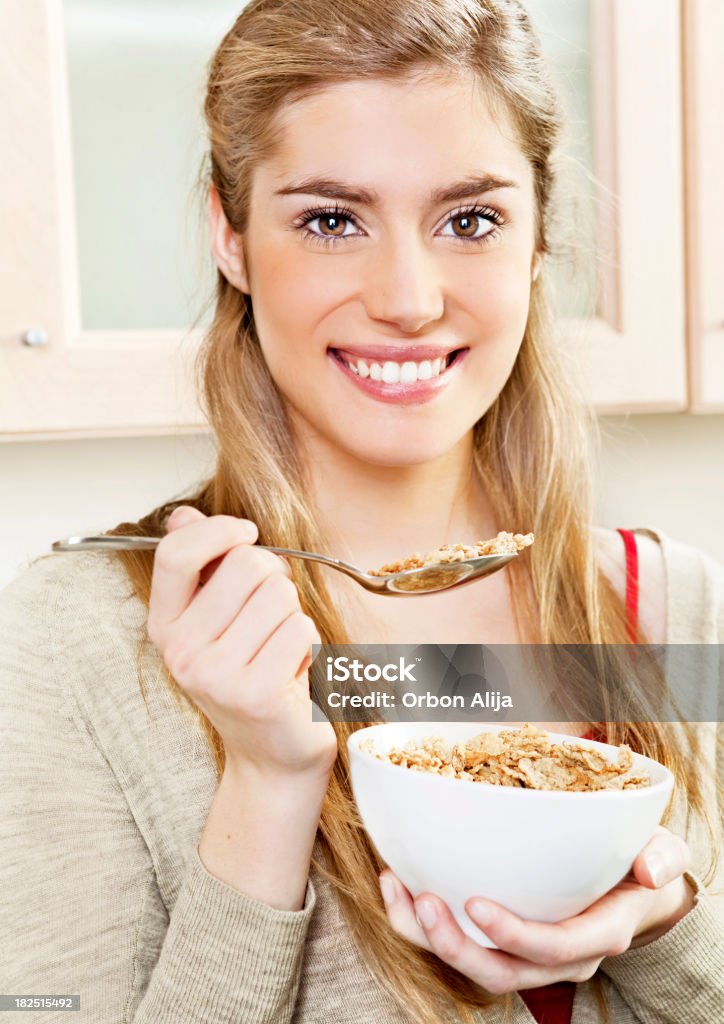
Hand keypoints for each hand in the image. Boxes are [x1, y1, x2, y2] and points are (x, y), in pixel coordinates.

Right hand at [147, 505, 336, 778]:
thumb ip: (202, 566)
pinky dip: (310, 645)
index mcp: (165, 626)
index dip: (218, 530)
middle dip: (274, 580)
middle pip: (247, 565)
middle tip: (270, 619)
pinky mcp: (256, 692)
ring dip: (293, 616)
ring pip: (280, 595)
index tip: (246, 534)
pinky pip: (301, 629)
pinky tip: (294, 672)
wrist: (272, 754)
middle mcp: (182, 651)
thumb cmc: (250, 676)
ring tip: (280, 650)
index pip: (177, 553)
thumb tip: (184, 516)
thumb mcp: (215, 621)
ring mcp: (216, 674)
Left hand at [379, 826, 693, 993]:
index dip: (513, 934)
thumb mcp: (662, 852)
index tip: (475, 903)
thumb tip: (647, 871)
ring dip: (429, 936)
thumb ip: (660, 859)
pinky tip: (398, 882)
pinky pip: (461, 944)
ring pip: (474, 965)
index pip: (552, 949)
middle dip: (456, 946)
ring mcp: (529, 954)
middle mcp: (560, 956)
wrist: (633, 886)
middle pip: (503, 972)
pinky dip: (423, 922)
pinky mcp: (504, 941)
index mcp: (597, 934)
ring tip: (397, 891)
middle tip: (423, 902)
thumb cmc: (640, 862)